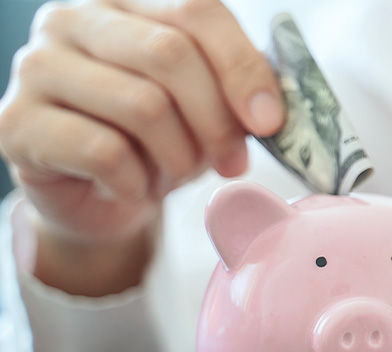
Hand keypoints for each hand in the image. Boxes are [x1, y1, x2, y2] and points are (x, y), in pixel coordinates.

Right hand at [0, 0, 281, 294]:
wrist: (96, 198)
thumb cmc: (157, 141)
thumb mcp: (206, 105)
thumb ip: (237, 88)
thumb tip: (272, 110)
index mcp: (126, 1)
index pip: (196, 9)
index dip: (242, 67)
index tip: (269, 122)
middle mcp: (72, 19)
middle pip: (170, 54)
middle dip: (216, 119)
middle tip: (231, 161)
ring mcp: (36, 67)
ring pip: (143, 106)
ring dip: (178, 156)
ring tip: (176, 173)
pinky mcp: (16, 123)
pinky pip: (104, 152)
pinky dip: (137, 182)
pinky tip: (134, 188)